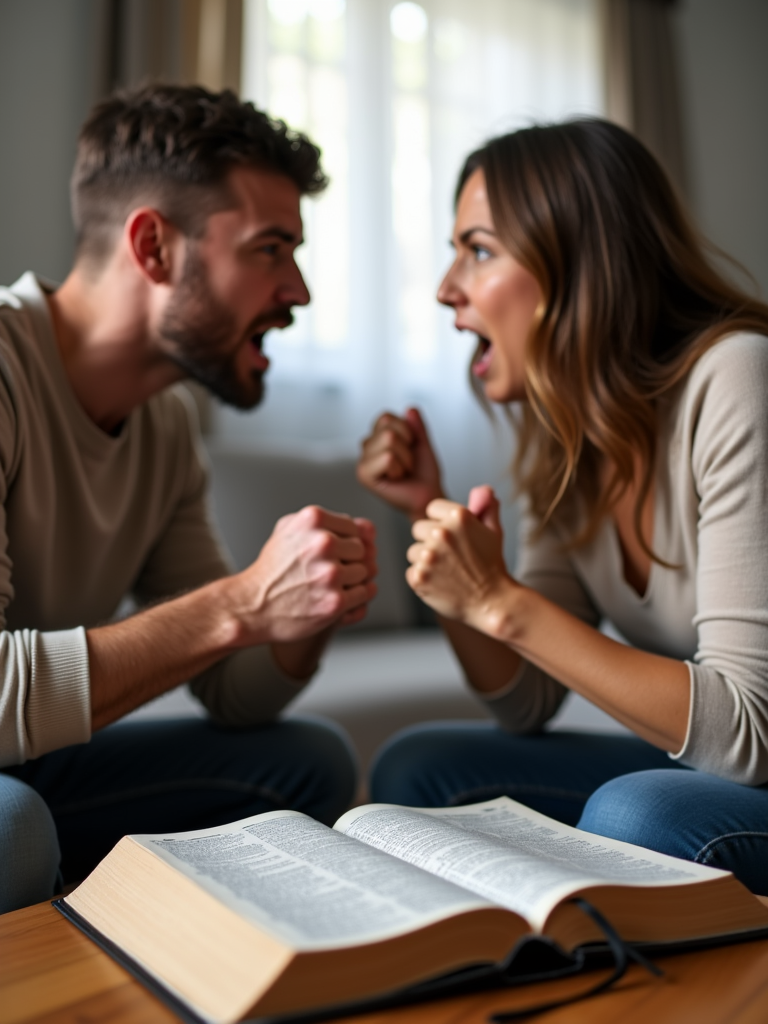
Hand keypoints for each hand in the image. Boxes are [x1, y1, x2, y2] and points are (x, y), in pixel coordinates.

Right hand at [234, 506, 377, 643]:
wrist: (252, 606)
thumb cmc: (272, 569)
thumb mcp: (289, 529)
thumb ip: (327, 522)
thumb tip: (368, 528)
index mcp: (313, 519)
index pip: (355, 527)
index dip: (345, 543)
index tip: (330, 554)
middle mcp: (323, 543)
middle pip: (362, 550)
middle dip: (348, 561)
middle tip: (327, 572)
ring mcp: (330, 573)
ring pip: (365, 572)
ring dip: (351, 580)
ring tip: (327, 585)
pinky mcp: (335, 601)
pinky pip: (364, 593)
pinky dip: (354, 597)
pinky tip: (335, 596)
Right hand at [357, 408, 443, 520]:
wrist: (428, 497)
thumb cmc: (424, 475)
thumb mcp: (423, 443)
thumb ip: (416, 426)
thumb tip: (410, 409)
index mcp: (376, 439)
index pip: (385, 417)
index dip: (406, 430)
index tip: (410, 449)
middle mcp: (365, 449)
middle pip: (387, 427)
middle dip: (406, 445)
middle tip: (407, 463)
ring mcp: (362, 462)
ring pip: (389, 439)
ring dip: (405, 457)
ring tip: (403, 471)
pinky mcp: (364, 475)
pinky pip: (387, 457)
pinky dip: (400, 467)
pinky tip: (397, 479)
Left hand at [407, 486, 514, 632]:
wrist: (492, 601)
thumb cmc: (492, 566)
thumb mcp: (494, 531)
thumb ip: (486, 507)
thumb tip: (483, 490)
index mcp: (458, 516)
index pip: (431, 508)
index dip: (441, 522)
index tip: (453, 536)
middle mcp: (441, 533)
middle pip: (418, 529)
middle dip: (430, 541)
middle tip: (450, 556)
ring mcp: (428, 556)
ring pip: (413, 551)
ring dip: (425, 561)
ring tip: (446, 571)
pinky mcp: (419, 577)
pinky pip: (411, 572)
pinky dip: (422, 579)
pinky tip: (440, 583)